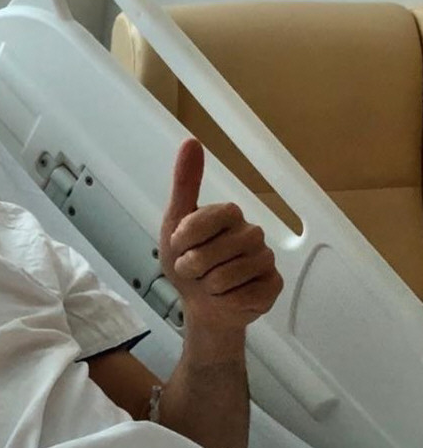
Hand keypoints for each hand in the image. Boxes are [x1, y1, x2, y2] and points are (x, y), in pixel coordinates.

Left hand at [160, 139, 282, 335]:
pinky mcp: (272, 285)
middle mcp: (252, 232)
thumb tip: (191, 141)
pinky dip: (225, 302)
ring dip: (207, 288)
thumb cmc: (189, 264)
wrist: (203, 305)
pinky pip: (241, 296)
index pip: (198, 223)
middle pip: (208, 255)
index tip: (180, 247)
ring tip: (210, 284)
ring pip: (223, 278)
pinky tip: (228, 297)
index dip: (181, 242)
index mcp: (229, 213)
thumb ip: (184, 185)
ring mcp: (265, 259)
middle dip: (191, 269)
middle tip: (196, 271)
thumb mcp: (175, 224)